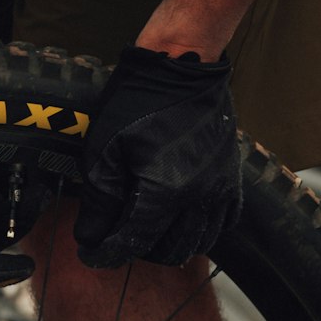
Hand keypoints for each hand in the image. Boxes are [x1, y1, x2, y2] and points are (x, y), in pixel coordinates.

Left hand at [74, 45, 241, 268]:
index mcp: (165, 190)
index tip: (89, 254)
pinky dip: (201, 232)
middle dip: (136, 251)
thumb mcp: (105, 149)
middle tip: (113, 238)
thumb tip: (89, 236)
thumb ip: (99, 199)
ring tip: (143, 232)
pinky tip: (179, 224)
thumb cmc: (139, 100)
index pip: (133, 242)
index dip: (106, 253)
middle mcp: (198, 195)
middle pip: (167, 250)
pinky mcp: (231, 177)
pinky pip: (223, 223)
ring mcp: (220, 188)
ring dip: (168, 246)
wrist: (181, 66)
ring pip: (197, 242)